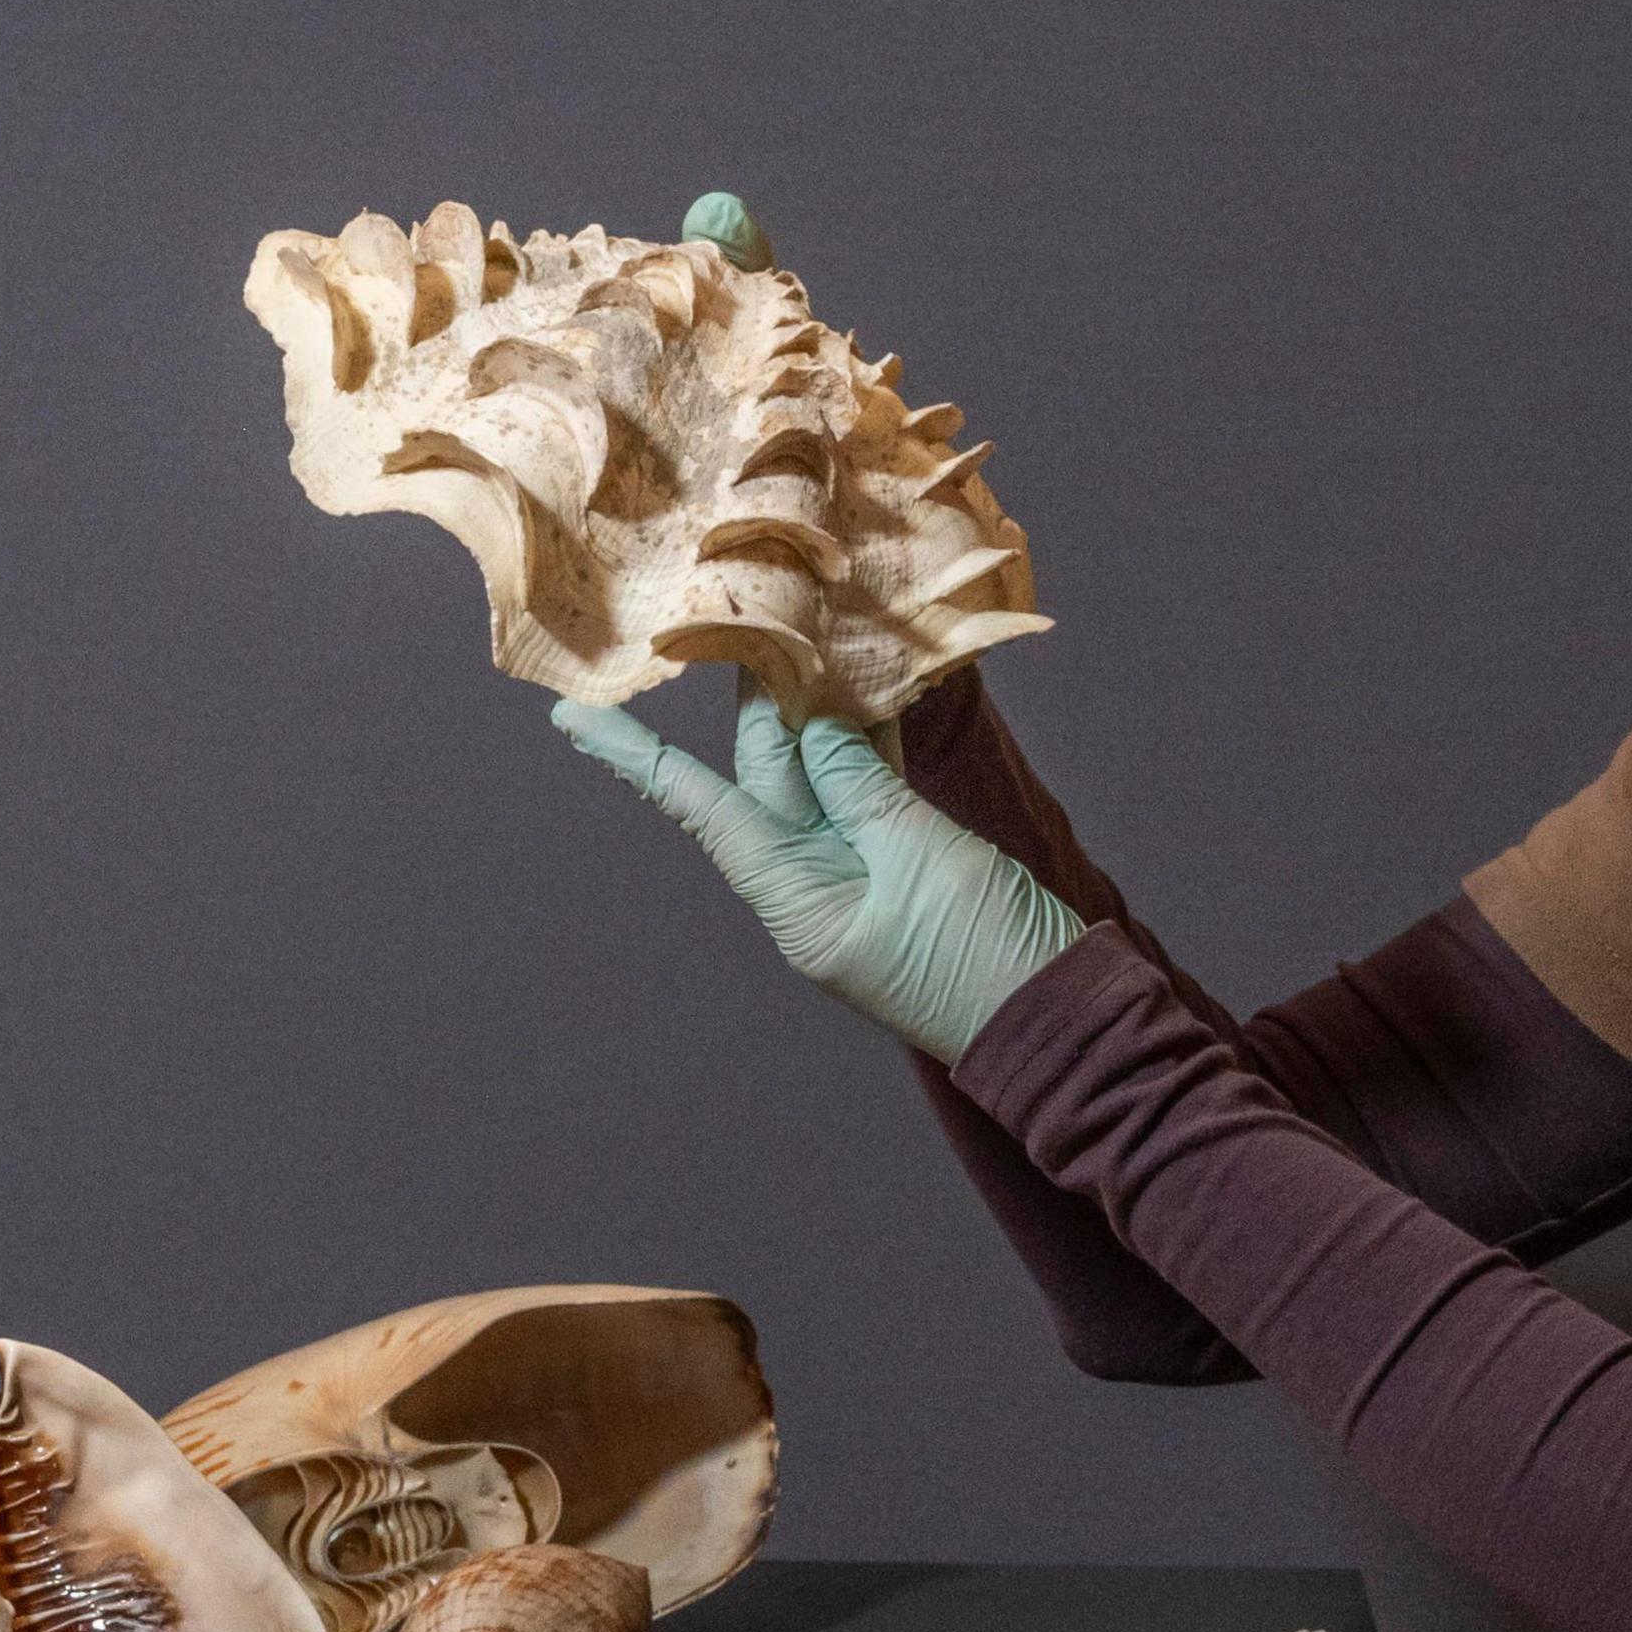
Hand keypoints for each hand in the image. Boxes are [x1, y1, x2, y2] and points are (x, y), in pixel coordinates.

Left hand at [553, 675, 1087, 1062]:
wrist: (1062, 1022)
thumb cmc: (981, 955)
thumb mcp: (916, 857)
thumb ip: (861, 784)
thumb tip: (818, 727)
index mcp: (794, 896)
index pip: (698, 806)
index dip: (635, 757)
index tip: (569, 718)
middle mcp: (815, 883)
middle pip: (770, 773)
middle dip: (765, 697)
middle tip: (761, 609)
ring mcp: (865, 874)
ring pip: (826, 775)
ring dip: (822, 712)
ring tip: (810, 631)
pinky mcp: (912, 865)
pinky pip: (874, 792)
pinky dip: (873, 742)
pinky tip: (876, 688)